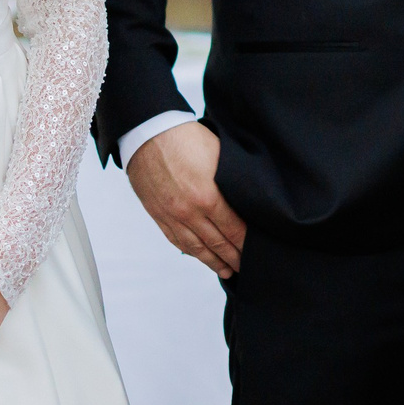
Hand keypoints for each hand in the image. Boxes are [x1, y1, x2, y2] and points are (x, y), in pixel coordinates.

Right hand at [128, 120, 246, 278]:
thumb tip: (247, 201)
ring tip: (226, 270)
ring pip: (196, 247)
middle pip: (217, 243)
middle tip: (246, 267)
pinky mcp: (158, 214)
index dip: (246, 243)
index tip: (256, 251)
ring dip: (213, 261)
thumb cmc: (186, 139)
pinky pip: (176, 240)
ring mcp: (172, 215)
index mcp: (208, 197)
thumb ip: (231, 183)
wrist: (148, 134)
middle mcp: (189, 212)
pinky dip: (190, 251)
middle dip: (233, 257)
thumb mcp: (218, 157)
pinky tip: (199, 256)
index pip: (234, 229)